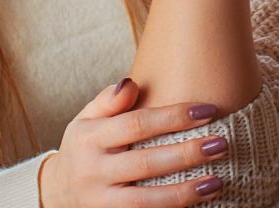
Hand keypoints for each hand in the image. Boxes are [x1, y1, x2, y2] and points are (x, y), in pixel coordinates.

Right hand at [40, 78, 228, 207]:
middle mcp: (93, 171)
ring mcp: (101, 202)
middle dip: (186, 154)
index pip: (136, 124)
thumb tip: (131, 83)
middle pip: (145, 163)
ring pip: (146, 201)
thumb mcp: (86, 119)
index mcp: (89, 138)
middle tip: (221, 144)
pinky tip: (199, 203)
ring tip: (217, 182)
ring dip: (185, 192)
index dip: (173, 117)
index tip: (208, 111)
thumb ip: (108, 100)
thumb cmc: (85, 146)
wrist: (58, 192)